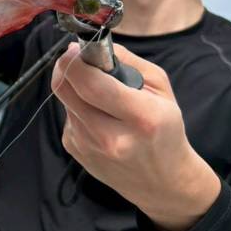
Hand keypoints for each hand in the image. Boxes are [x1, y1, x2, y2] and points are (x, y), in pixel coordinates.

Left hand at [51, 42, 220, 230]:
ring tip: (100, 96)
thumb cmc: (165, 130)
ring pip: (65, 100)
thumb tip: (89, 47)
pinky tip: (98, 117)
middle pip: (65, 89)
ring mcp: (88, 147)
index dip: (75, 61)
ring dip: (76, 88)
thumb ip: (127, 61)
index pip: (91, 84)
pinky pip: (67, 116)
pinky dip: (78, 107)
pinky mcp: (74, 150)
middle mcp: (110, 136)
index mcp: (141, 117)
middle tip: (78, 59)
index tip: (76, 48)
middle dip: (66, 67)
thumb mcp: (161, 90)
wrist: (162, 183)